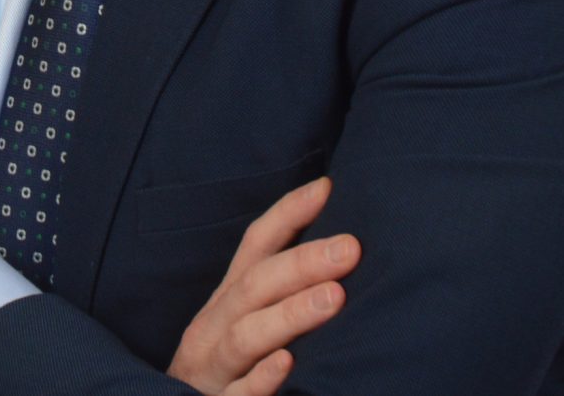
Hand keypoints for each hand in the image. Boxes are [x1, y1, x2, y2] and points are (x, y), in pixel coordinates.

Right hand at [165, 176, 360, 395]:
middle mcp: (214, 324)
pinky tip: (288, 363)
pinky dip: (262, 378)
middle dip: (303, 263)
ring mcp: (213, 365)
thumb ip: (278, 288)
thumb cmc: (224, 363)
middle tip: (350, 248)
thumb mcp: (244, 319)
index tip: (328, 188)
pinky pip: (239, 393)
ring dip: (290, 314)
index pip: (255, 246)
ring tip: (334, 297)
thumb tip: (337, 246)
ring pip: (246, 335)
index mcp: (227, 298)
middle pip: (255, 285)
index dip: (288, 215)